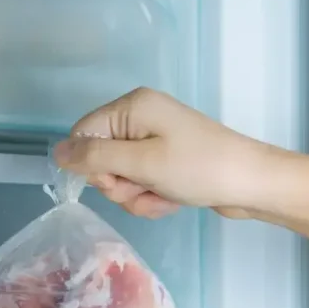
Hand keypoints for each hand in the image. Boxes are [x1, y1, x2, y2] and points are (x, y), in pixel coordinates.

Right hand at [52, 87, 284, 219]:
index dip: (91, 165)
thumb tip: (56, 152)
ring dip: (138, 196)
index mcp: (133, 107)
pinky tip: (172, 201)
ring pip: (122, 178)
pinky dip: (152, 198)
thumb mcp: (142, 163)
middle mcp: (141, 118)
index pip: (83, 134)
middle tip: (145, 189)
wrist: (252, 184)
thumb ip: (95, 157)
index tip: (114, 182)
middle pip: (101, 159)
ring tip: (164, 198)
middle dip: (119, 185)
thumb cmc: (199, 168)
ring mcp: (156, 141)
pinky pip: (142, 184)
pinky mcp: (168, 162)